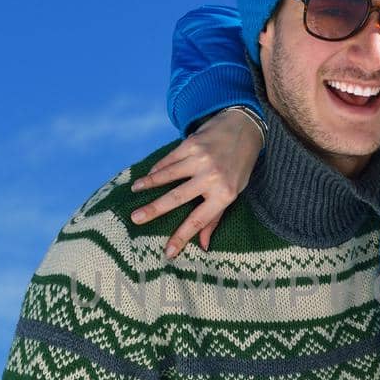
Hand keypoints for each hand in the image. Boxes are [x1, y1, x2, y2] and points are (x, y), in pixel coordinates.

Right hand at [129, 108, 263, 257]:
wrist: (245, 127)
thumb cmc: (239, 166)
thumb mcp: (235, 191)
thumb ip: (216, 217)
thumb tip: (204, 246)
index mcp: (224, 194)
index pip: (199, 220)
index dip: (182, 237)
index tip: (167, 252)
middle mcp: (212, 177)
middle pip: (177, 198)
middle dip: (154, 210)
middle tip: (136, 219)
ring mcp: (201, 159)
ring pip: (168, 175)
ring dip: (149, 184)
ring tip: (134, 191)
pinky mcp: (192, 144)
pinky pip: (169, 159)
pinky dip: (157, 169)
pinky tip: (146, 176)